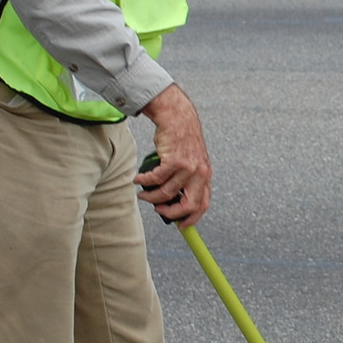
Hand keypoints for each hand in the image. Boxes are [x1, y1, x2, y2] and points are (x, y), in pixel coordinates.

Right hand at [137, 83, 211, 226]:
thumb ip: (188, 179)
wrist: (177, 116)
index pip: (203, 203)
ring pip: (166, 193)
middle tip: (159, 210)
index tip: (181, 225)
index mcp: (205, 175)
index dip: (192, 217)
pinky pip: (155, 179)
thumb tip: (173, 201)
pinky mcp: (173, 160)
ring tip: (142, 193)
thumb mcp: (192, 160)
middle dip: (171, 213)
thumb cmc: (181, 139)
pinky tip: (137, 179)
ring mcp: (187, 167)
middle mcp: (199, 173)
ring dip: (150, 196)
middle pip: (188, 205)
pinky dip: (143, 181)